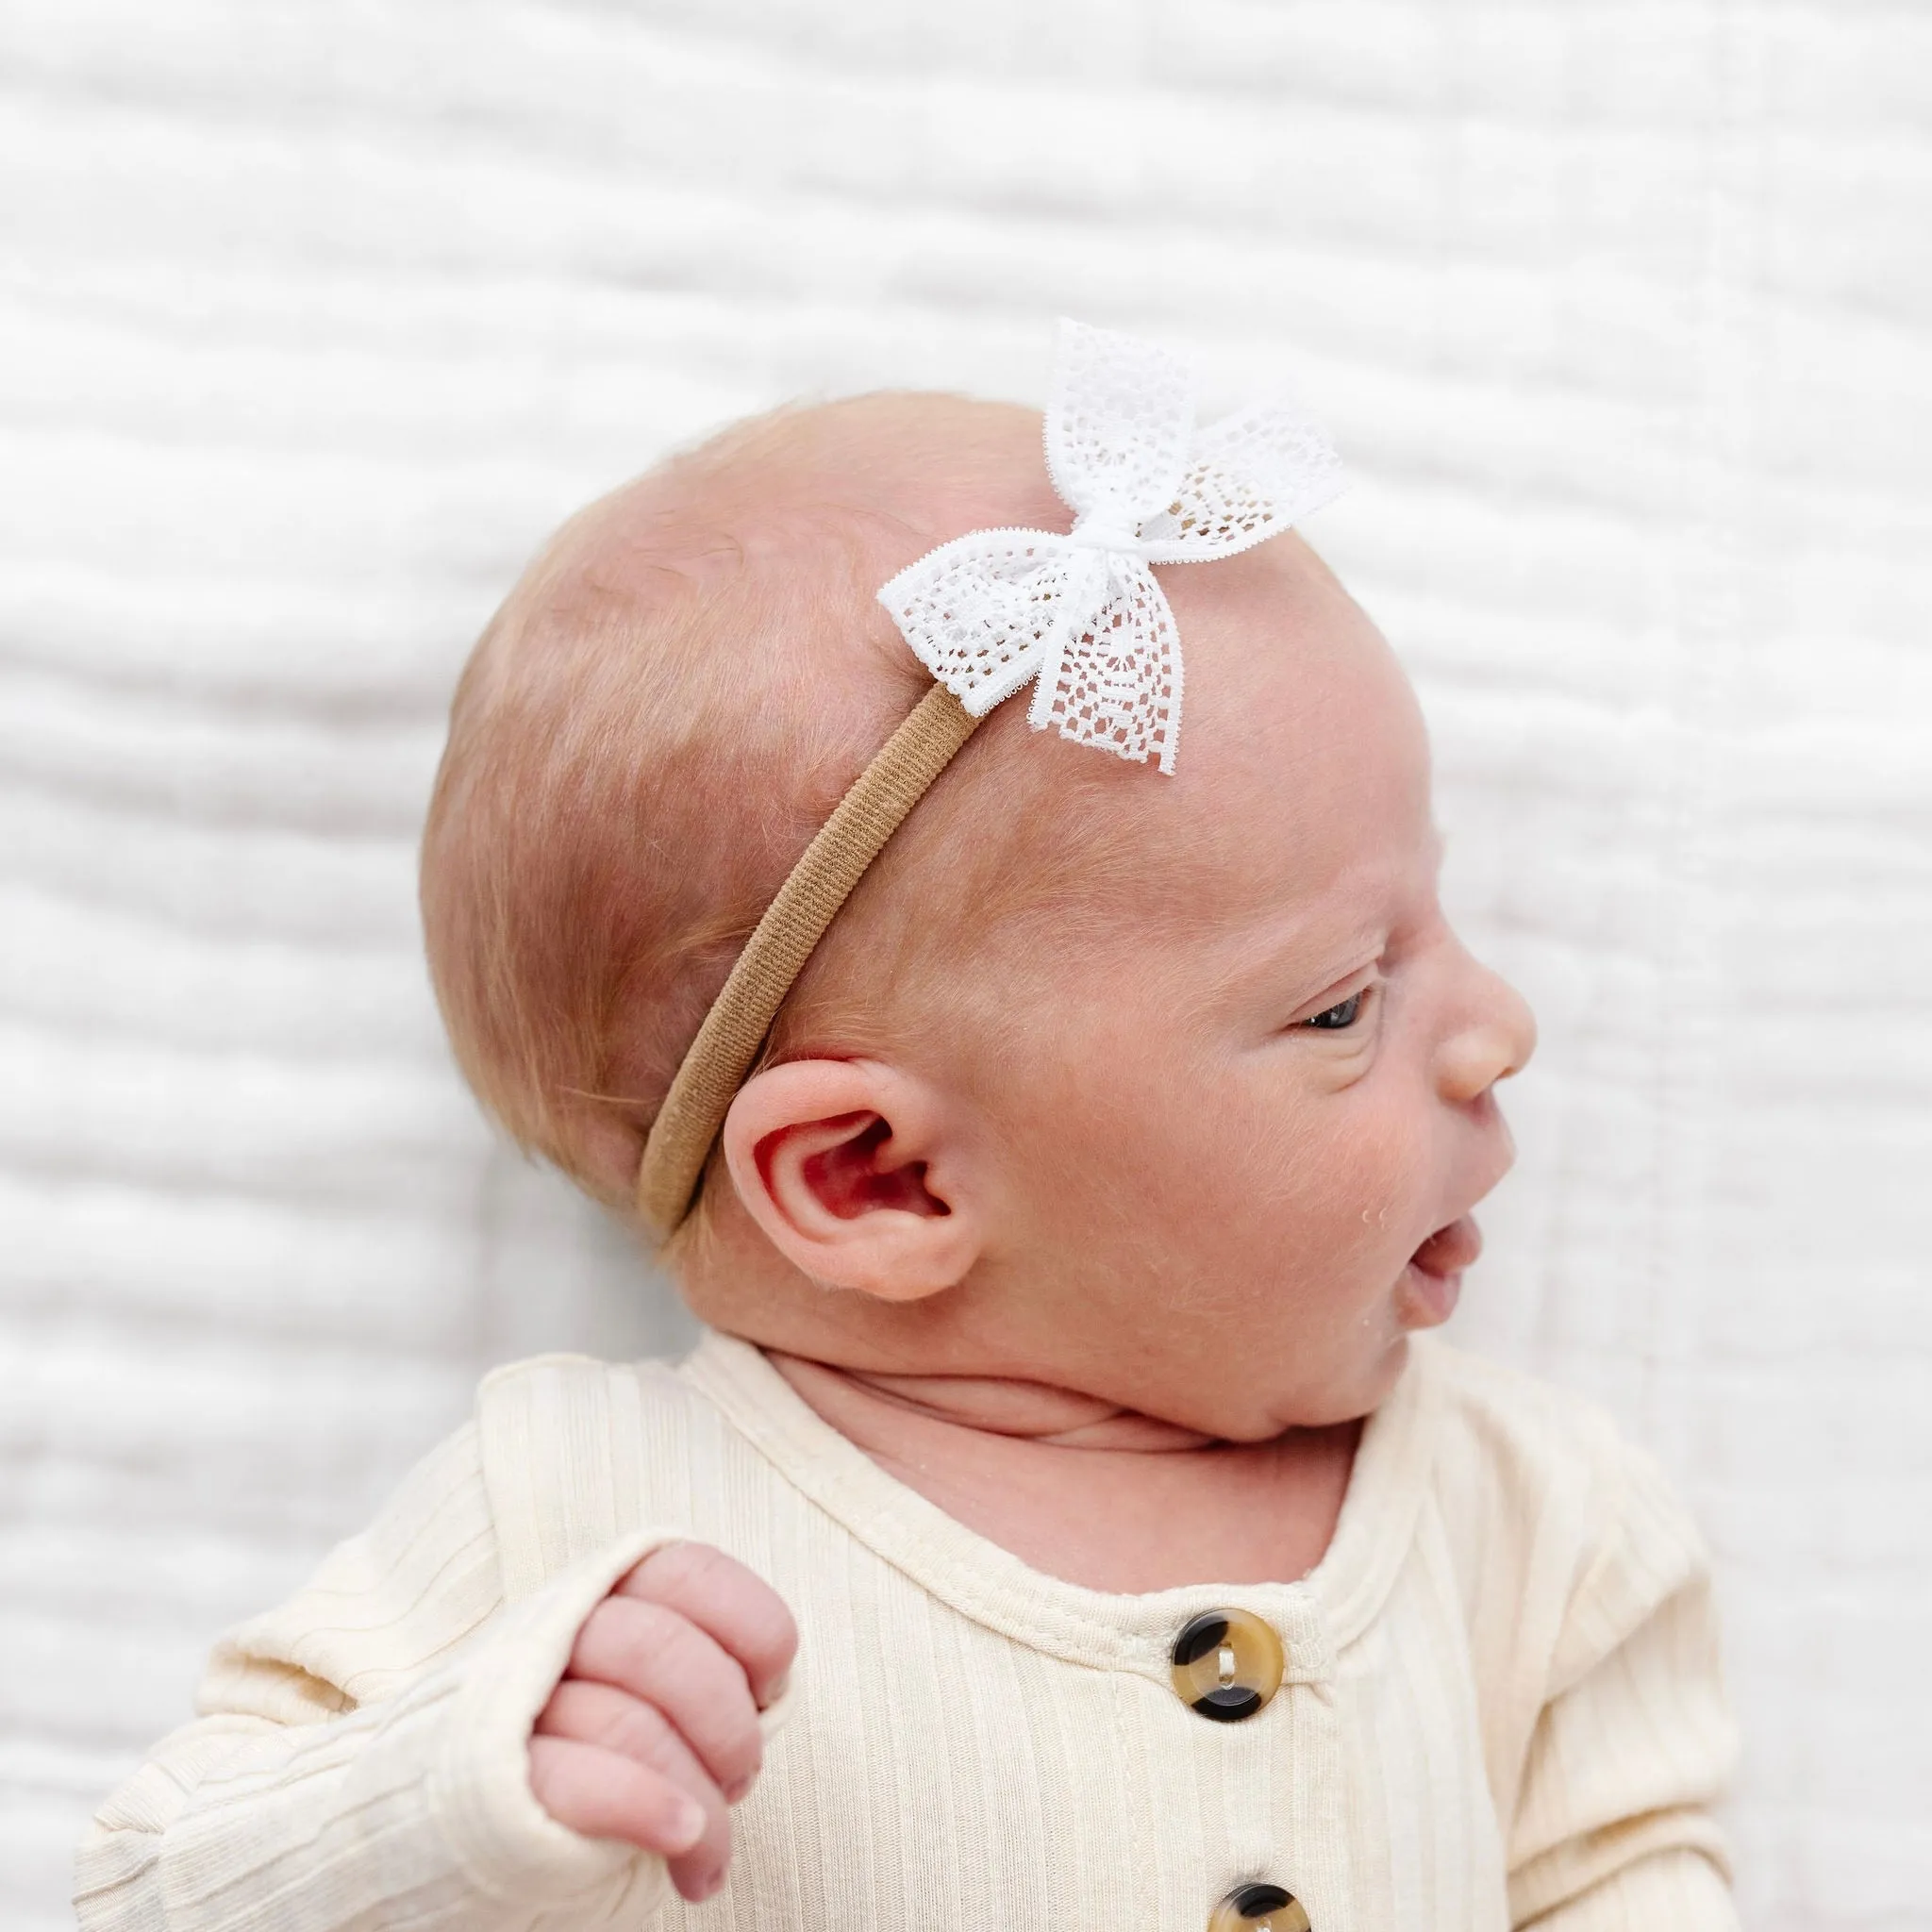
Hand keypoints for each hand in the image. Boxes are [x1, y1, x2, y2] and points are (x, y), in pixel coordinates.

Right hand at [529, 1541, 797, 1903]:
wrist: (485, 1814)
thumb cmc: (603, 1745)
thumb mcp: (657, 1687)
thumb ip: (703, 1667)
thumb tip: (766, 1696)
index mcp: (610, 1591)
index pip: (690, 1574)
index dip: (753, 1628)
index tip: (768, 1687)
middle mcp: (561, 1630)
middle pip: (660, 1649)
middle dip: (726, 1725)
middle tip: (739, 1780)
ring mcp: (522, 1703)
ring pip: (625, 1723)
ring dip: (696, 1792)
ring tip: (709, 1843)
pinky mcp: (495, 1782)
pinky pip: (578, 1782)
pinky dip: (646, 1809)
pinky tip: (683, 1839)